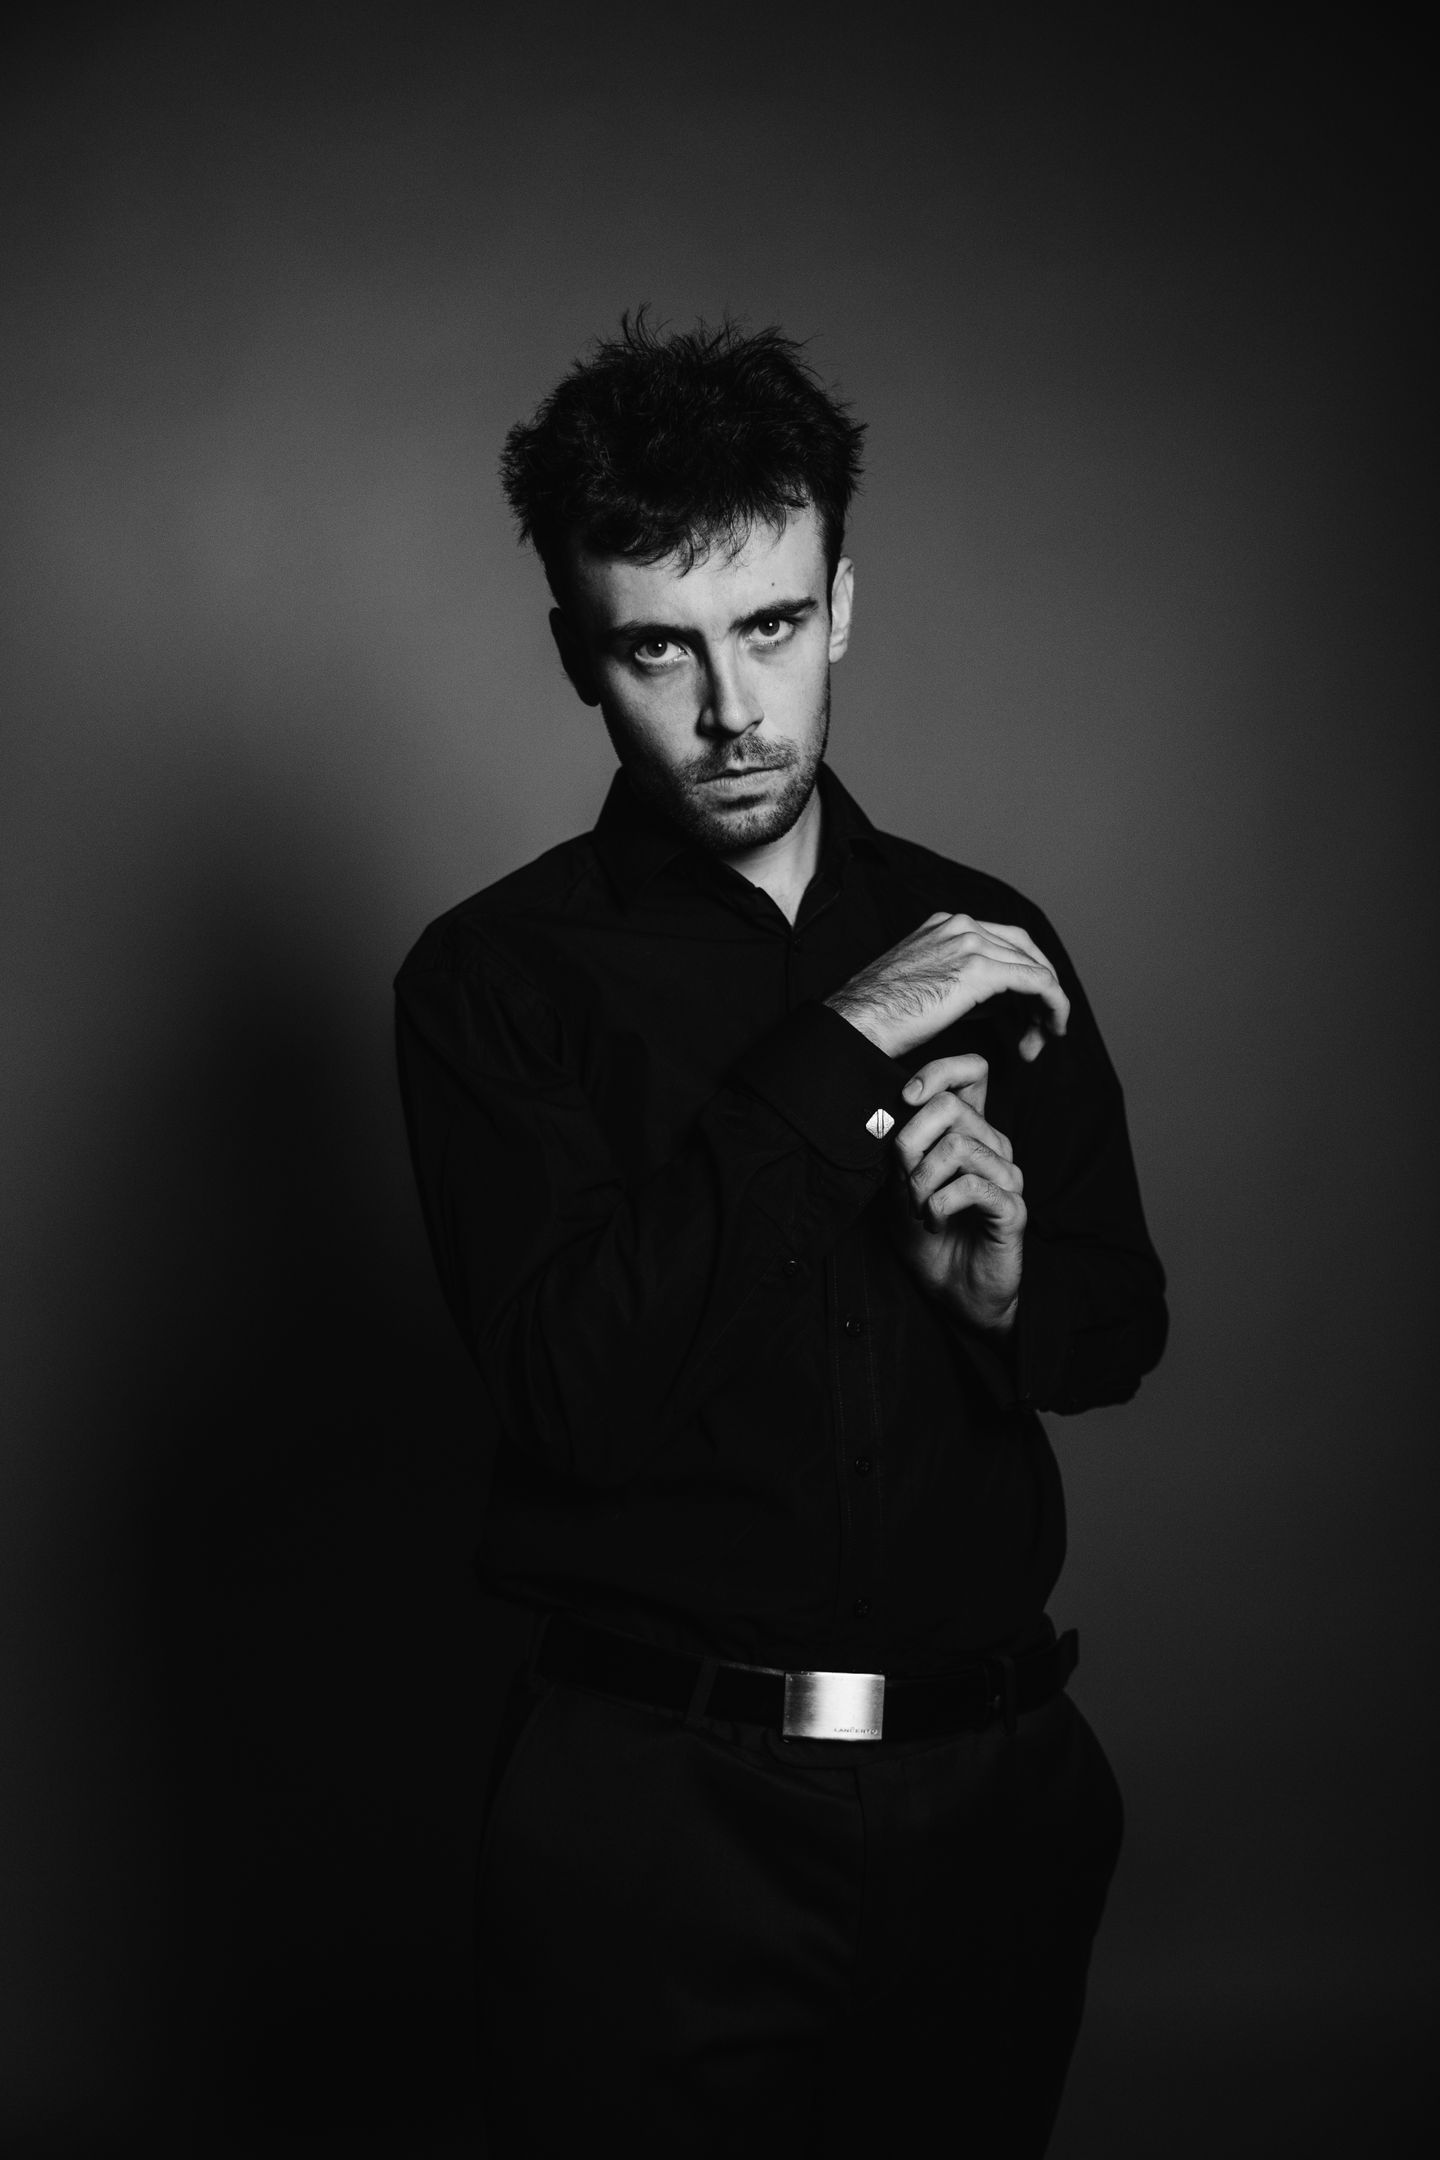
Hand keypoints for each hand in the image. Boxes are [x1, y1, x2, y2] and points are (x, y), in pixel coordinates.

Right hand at [826, 912, 1067, 1061]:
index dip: (1023, 979)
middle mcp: (961, 925)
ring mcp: (971, 942)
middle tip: (1041, 1028)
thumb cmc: (882, 1016)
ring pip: (1034, 968)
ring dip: (1045, 1007)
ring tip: (1040, 1042)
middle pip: (1025, 950)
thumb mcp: (927, 986)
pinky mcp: (980, 969)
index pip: (1004, 943)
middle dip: (1040, 991)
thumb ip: (965, 984)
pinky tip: (1052, 1030)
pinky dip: (1053, 1006)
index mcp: (946, 925)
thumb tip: (999, 1004)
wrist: (858, 1023)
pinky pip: (1038, 982)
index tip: (1024, 1015)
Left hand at [888, 1054, 1024, 1332]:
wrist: (954, 1292)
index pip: (972, 1072)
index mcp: (969, 1133)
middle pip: (951, 1108)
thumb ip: (901, 1151)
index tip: (908, 1096)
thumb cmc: (928, 1239)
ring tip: (918, 1210)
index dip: (940, 1070)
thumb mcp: (900, 1189)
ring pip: (958, 1146)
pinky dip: (939, 1204)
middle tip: (903, 1181)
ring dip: (921, 1183)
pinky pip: (972, 1185)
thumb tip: (892, 1112)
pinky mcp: (1012, 1207)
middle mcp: (993, 1146)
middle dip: (910, 1143)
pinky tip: (935, 1222)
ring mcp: (1007, 1176)